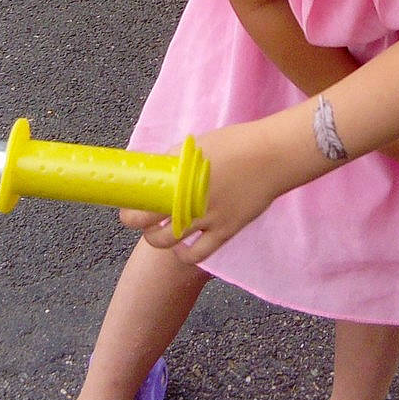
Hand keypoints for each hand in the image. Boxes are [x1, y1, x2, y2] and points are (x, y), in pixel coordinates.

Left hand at [118, 119, 280, 266]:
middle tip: (140, 220)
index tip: (126, 210)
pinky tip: (181, 247)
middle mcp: (191, 202)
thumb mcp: (198, 147)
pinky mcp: (226, 231)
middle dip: (141, 226)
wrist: (272, 157)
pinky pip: (198, 254)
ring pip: (170, 242)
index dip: (129, 213)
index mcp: (181, 179)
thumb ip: (174, 160)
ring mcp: (209, 220)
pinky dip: (184, 254)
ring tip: (158, 234)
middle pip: (151, 226)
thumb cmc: (236, 144)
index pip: (143, 204)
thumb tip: (154, 169)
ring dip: (158, 240)